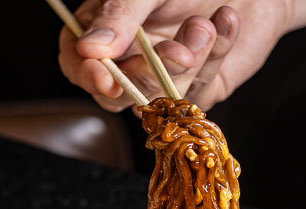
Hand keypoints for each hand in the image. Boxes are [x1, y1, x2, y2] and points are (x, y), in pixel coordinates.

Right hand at [58, 0, 292, 111]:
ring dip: (190, 60)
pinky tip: (226, 20)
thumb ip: (120, 14)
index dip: (89, 76)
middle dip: (148, 76)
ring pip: (161, 96)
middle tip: (177, 50)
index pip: (78, 64)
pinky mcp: (200, 86)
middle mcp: (130, 57)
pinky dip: (217, 52)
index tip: (107, 79)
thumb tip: (90, 49)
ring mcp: (164, 76)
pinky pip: (201, 88)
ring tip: (206, 23)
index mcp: (105, 28)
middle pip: (117, 95)